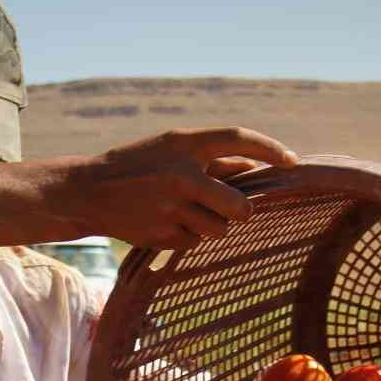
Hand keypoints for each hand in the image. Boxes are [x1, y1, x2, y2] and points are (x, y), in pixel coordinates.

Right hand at [71, 128, 297, 249]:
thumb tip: (255, 165)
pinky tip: (166, 224)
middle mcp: (181, 174)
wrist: (88, 192)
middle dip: (242, 212)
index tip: (293, 162)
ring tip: (186, 213)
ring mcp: (171, 208)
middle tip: (238, 211)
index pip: (238, 138)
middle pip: (238, 206)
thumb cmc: (138, 166)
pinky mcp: (162, 235)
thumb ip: (212, 158)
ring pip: (219, 229)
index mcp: (184, 143)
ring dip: (212, 225)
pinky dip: (188, 237)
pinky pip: (195, 243)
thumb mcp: (171, 149)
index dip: (270, 149)